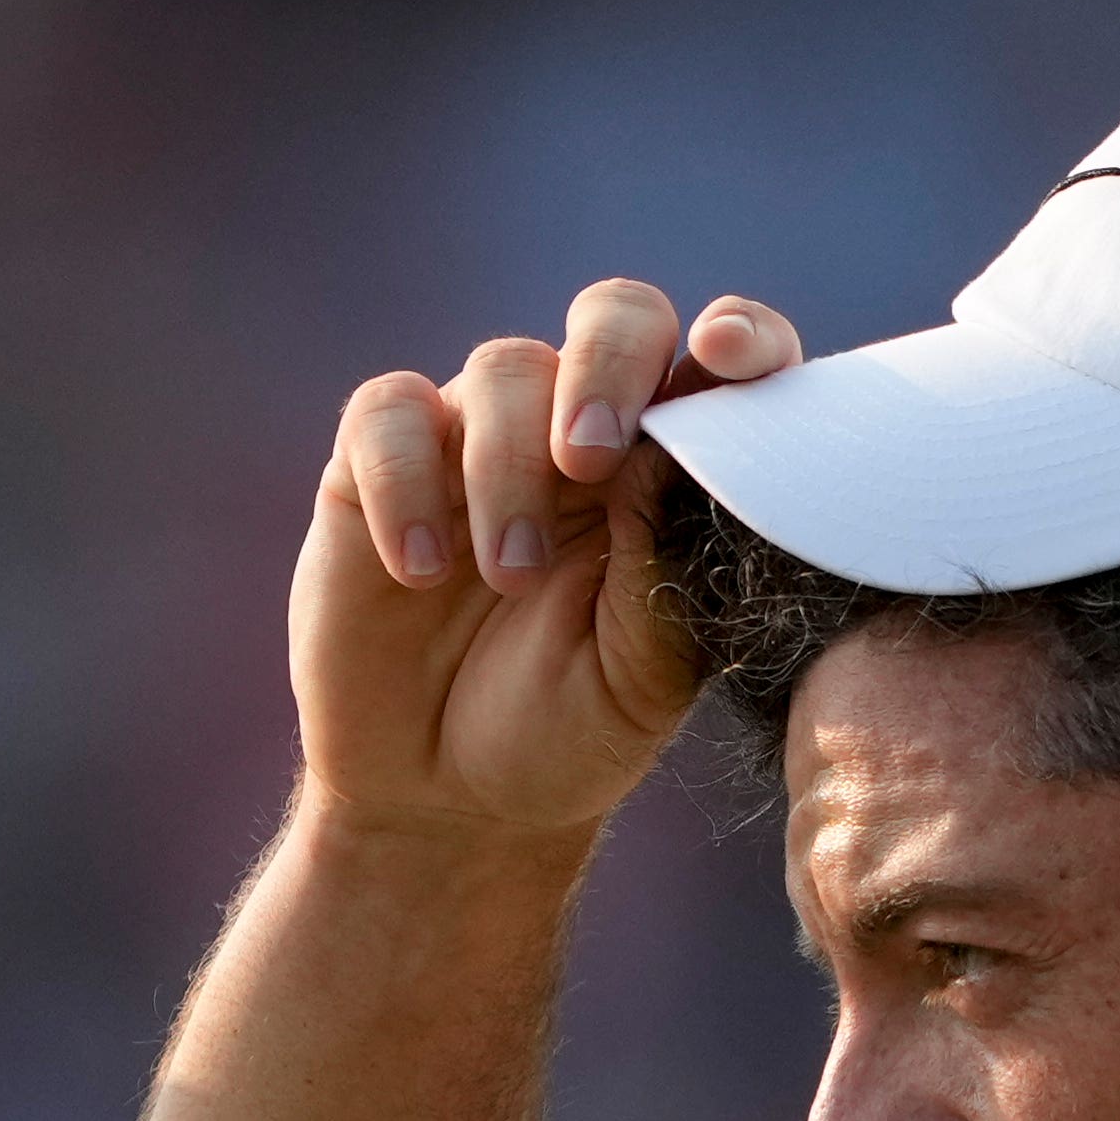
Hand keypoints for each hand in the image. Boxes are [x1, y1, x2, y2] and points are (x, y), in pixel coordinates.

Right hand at [290, 284, 804, 834]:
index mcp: (672, 476)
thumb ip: (663, 564)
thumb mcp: (644, 674)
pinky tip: (417, 570)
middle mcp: (584, 436)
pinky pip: (389, 416)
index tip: (728, 357)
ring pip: (503, 367)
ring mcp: (481, 442)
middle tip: (587, 459)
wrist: (449, 802)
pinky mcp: (379, 468)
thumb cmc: (569, 733)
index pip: (721, 370)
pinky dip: (404, 482)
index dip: (740, 339)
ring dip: (509, 469)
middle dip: (608, 366)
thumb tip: (669, 452)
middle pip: (615, 317)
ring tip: (510, 578)